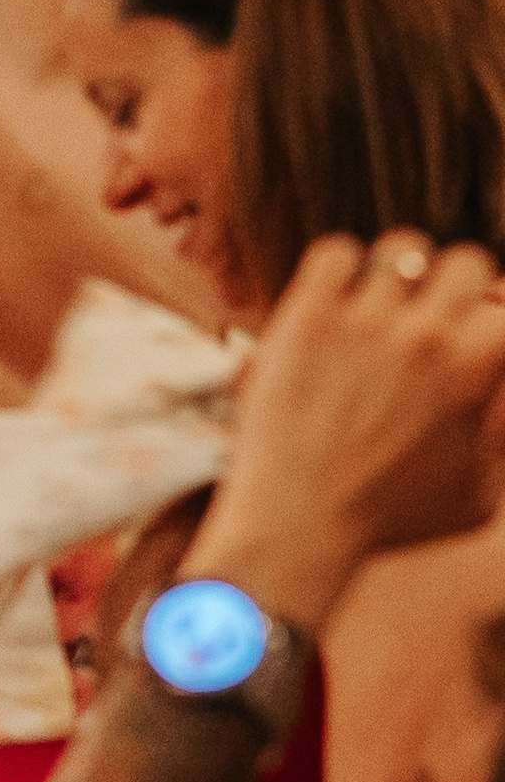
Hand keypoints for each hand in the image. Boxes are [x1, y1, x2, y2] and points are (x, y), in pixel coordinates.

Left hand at [193, 232, 504, 632]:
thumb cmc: (390, 523)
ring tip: (379, 304)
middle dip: (454, 288)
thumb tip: (497, 404)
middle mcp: (427, 336)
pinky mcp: (306, 319)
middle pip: (465, 263)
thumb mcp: (477, 497)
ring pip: (402, 251)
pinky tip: (332, 301)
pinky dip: (338, 269)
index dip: (492, 319)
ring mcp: (365, 323)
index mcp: (476, 370)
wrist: (297, 530)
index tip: (473, 331)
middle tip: (430, 316)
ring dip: (396, 274)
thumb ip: (503, 445)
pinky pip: (335, 254)